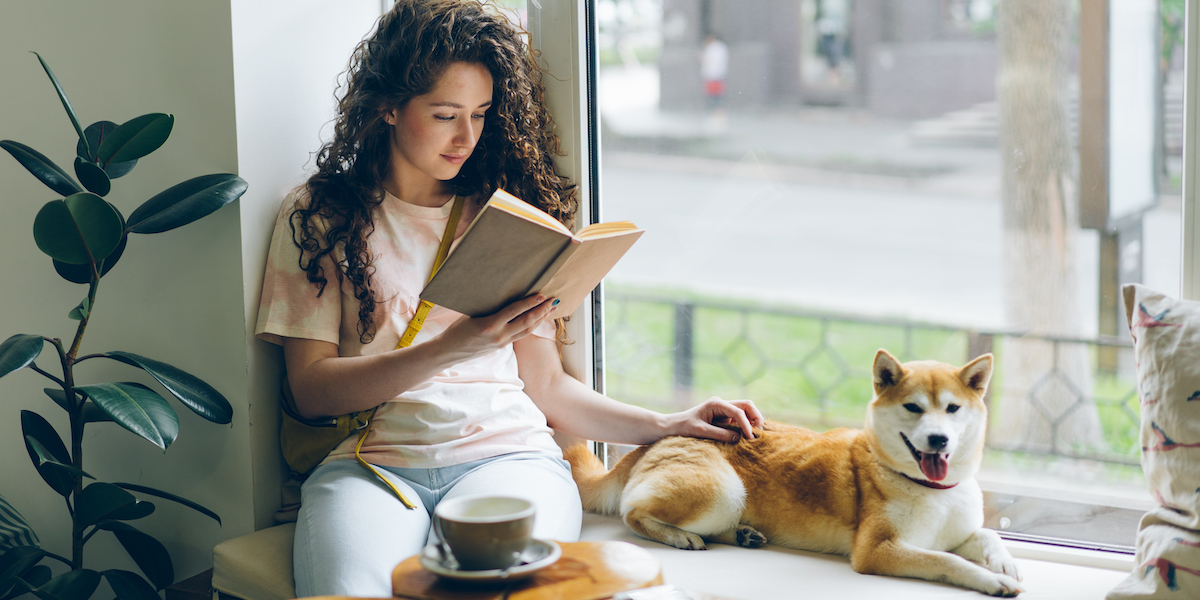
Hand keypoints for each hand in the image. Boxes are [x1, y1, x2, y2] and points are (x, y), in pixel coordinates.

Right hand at [437, 294, 557, 360]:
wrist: (448, 352)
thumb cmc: (456, 329)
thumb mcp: (471, 314)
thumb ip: (489, 307)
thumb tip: (506, 294)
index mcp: (489, 325)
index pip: (514, 311)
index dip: (529, 303)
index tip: (541, 295)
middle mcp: (498, 336)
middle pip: (526, 322)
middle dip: (541, 310)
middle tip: (553, 300)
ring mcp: (501, 343)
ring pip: (527, 331)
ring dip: (540, 319)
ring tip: (551, 309)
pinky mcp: (502, 346)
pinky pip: (520, 335)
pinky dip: (531, 326)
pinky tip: (537, 320)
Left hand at [665, 396, 764, 442]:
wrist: (673, 426)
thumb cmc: (684, 427)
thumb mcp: (701, 431)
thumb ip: (720, 434)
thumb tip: (739, 438)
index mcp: (716, 403)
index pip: (738, 411)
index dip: (746, 424)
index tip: (750, 438)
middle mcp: (722, 404)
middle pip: (746, 405)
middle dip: (756, 417)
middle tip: (759, 433)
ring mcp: (724, 410)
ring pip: (745, 411)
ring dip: (752, 421)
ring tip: (755, 435)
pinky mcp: (724, 418)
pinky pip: (740, 419)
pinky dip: (746, 426)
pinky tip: (749, 435)